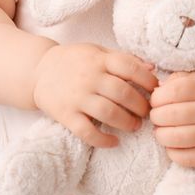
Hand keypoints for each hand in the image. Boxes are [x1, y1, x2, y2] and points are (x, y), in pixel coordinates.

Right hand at [33, 43, 157, 148]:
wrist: (38, 71)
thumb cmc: (75, 61)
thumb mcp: (98, 52)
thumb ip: (124, 59)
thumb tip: (153, 68)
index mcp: (99, 60)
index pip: (130, 67)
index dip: (147, 80)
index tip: (156, 90)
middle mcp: (89, 77)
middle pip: (123, 93)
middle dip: (141, 106)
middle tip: (148, 113)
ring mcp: (77, 97)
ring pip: (108, 113)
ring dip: (127, 122)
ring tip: (135, 126)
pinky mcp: (66, 115)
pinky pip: (87, 132)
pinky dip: (103, 140)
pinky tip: (115, 142)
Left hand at [149, 71, 194, 167]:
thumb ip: (179, 79)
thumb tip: (156, 90)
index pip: (174, 91)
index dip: (158, 97)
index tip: (155, 101)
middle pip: (172, 115)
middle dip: (156, 116)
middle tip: (156, 117)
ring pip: (176, 138)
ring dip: (160, 135)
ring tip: (160, 131)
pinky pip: (187, 158)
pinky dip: (173, 153)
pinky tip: (172, 145)